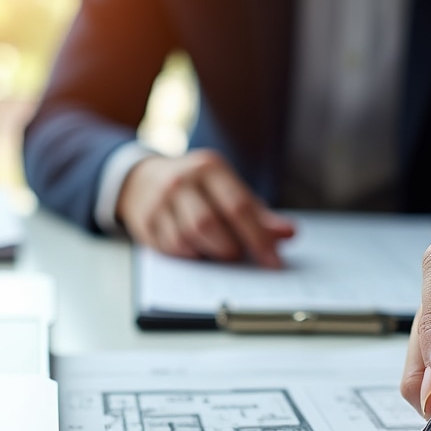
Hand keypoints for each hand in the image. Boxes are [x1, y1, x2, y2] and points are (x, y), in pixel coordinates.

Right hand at [116, 149, 294, 267]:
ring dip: (207, 254)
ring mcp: (159, 201)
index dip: (258, 238)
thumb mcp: (227, 190)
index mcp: (209, 168)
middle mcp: (181, 180)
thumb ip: (258, 214)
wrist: (142, 180)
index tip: (273, 263)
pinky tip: (195, 250)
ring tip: (216, 251)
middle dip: (228, 248)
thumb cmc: (197, 189)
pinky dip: (189, 256)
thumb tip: (289, 234)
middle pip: (208, 225)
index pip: (238, 206)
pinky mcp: (145, 222)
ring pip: (187, 241)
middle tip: (238, 256)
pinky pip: (171, 250)